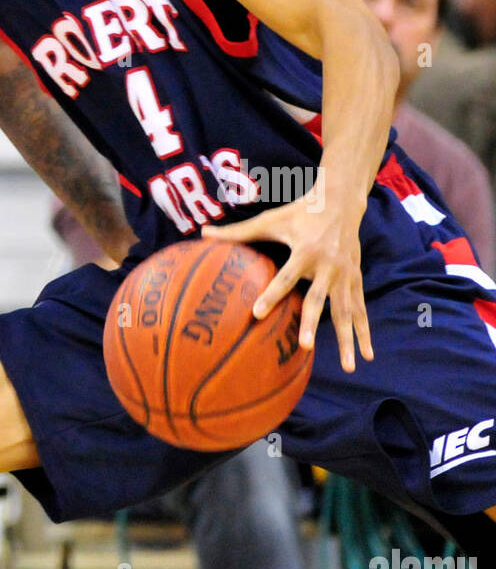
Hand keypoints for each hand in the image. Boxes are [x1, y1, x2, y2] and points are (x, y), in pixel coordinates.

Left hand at [201, 188, 372, 373]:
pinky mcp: (356, 279)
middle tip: (304, 346)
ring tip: (348, 367)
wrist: (341, 201)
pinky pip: (361, 310)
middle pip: (319, 298)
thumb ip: (238, 231)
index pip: (285, 276)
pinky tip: (367, 356)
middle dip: (312, 323)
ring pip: (346, 311)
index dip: (271, 294)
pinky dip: (364, 332)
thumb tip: (203, 233)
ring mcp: (345, 274)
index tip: (257, 313)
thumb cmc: (300, 212)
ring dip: (347, 339)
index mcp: (305, 251)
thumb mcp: (271, 219)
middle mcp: (328, 265)